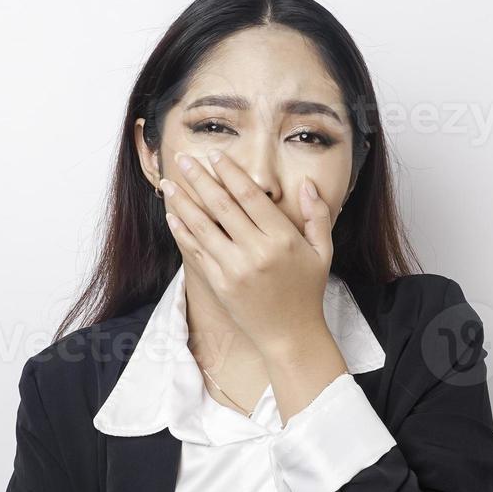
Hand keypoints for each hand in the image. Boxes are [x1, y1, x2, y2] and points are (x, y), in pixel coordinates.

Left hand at [160, 148, 334, 355]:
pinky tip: (172, 216)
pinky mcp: (220, 284)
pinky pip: (196, 252)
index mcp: (283, 239)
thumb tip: (307, 183)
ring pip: (202, 227)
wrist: (290, 336)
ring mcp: (235, 269)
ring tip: (169, 184)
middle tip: (183, 159)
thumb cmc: (307, 292)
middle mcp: (257, 252)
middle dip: (200, 179)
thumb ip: (317, 215)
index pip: (250, 197)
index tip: (215, 155)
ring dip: (183, 202)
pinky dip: (182, 232)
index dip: (230, 173)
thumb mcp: (323, 252)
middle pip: (221, 206)